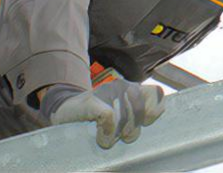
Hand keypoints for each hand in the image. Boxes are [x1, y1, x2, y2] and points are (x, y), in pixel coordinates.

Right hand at [41, 78, 165, 148]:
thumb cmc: (95, 116)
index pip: (156, 94)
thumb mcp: (121, 113)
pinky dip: (106, 132)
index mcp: (132, 88)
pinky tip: (100, 135)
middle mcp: (122, 86)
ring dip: (116, 134)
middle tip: (120, 135)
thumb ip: (138, 113)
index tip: (144, 123)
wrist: (64, 111)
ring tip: (106, 135)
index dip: (153, 112)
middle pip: (139, 112)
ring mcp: (106, 92)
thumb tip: (158, 114)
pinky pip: (109, 118)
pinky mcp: (93, 101)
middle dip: (131, 130)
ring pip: (124, 118)